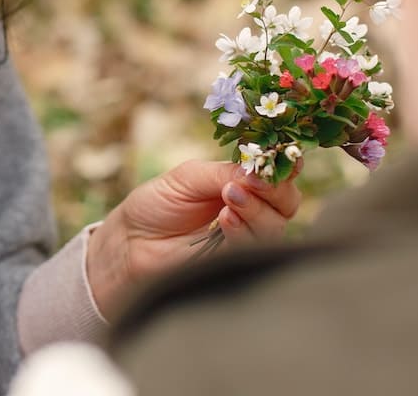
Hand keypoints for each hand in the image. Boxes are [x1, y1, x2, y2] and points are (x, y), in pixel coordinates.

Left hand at [86, 161, 300, 318]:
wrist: (130, 242)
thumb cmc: (156, 205)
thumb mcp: (189, 176)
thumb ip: (224, 172)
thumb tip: (257, 171)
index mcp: (243, 183)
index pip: (276, 173)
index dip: (285, 164)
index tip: (282, 155)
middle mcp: (252, 210)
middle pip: (287, 201)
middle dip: (275, 188)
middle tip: (252, 181)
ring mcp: (246, 238)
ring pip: (276, 225)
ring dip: (258, 209)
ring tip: (230, 197)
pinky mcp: (234, 262)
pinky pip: (254, 247)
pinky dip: (244, 230)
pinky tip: (225, 218)